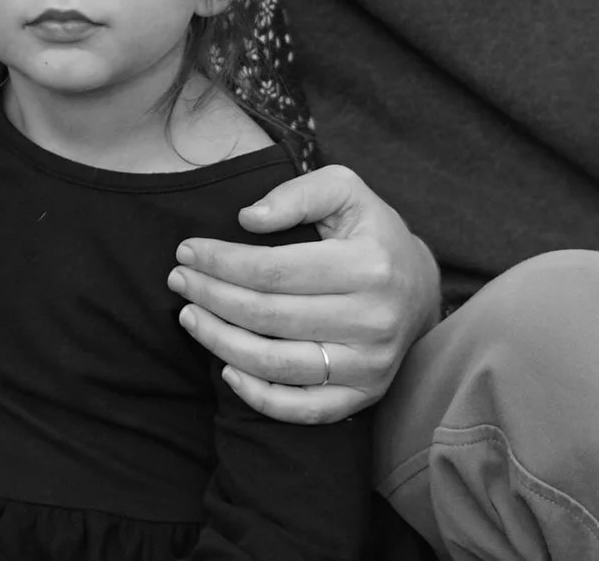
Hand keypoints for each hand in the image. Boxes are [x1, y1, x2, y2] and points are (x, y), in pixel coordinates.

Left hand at [168, 163, 440, 423]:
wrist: (419, 287)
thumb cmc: (371, 233)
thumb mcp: (345, 190)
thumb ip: (297, 194)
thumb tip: (247, 219)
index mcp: (368, 266)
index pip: (274, 269)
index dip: (221, 262)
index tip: (187, 250)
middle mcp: (373, 320)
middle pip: (269, 316)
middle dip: (212, 297)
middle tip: (178, 281)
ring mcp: (371, 365)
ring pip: (277, 364)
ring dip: (221, 343)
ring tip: (190, 317)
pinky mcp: (365, 395)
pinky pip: (303, 409)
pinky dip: (259, 397)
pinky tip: (226, 369)